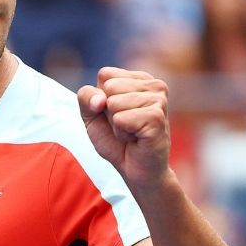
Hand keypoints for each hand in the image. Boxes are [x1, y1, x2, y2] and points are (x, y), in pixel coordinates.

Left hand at [78, 67, 170, 190]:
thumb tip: (101, 99)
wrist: (136, 171)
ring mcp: (158, 100)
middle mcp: (154, 85)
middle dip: (109, 111)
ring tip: (131, 132)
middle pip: (109, 86)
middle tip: (125, 126)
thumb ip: (86, 97)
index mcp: (140, 79)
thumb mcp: (92, 115)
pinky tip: (136, 139)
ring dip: (116, 124)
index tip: (116, 114)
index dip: (101, 98)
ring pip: (114, 102)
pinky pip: (120, 119)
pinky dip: (122, 133)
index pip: (105, 74)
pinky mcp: (156, 118)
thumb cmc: (116, 141)